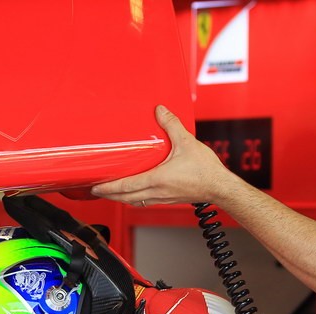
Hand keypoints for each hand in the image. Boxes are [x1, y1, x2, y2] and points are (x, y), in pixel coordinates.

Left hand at [92, 105, 231, 207]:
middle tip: (97, 189)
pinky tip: (134, 193)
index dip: (108, 187)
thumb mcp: (187, 142)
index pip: (125, 186)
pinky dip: (134, 199)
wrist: (219, 187)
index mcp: (157, 180)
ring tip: (111, 192)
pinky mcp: (167, 200)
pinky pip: (144, 202)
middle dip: (109, 195)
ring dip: (120, 198)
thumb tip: (160, 110)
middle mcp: (156, 192)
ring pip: (134, 202)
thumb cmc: (205, 170)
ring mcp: (161, 198)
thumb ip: (171, 124)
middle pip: (125, 198)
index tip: (96, 186)